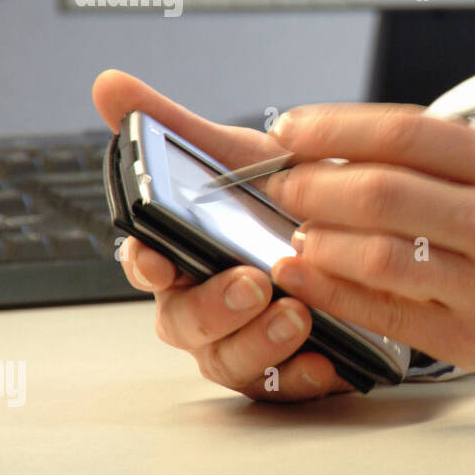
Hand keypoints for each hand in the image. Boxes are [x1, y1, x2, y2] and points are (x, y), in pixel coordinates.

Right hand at [91, 69, 355, 400]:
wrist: (367, 228)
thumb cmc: (289, 197)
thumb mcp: (241, 156)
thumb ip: (175, 127)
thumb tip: (107, 85)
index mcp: (184, 254)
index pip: (145, 263)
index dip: (146, 263)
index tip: (159, 260)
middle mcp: (205, 304)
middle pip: (183, 322)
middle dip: (214, 308)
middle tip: (252, 285)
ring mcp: (244, 341)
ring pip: (229, 361)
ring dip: (259, 344)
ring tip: (297, 316)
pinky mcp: (288, 369)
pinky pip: (283, 389)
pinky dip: (301, 377)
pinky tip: (326, 360)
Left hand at [263, 103, 474, 394]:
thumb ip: (453, 154)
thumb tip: (353, 144)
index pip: (405, 133)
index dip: (334, 127)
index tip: (292, 128)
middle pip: (381, 192)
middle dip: (312, 184)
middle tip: (283, 183)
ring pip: (377, 255)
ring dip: (318, 239)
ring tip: (298, 230)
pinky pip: (385, 312)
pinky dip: (331, 291)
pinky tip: (303, 275)